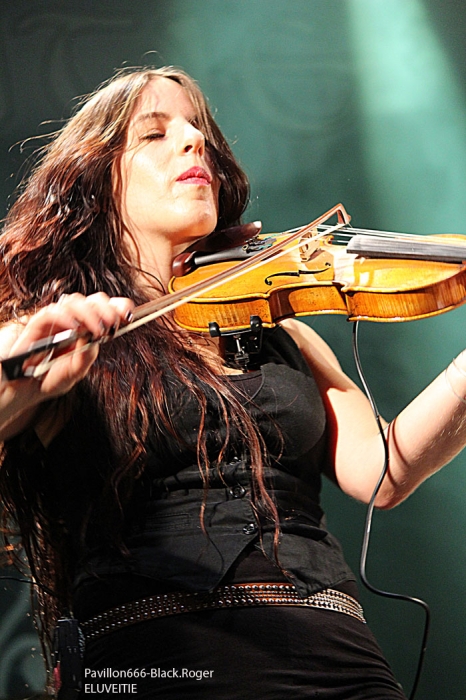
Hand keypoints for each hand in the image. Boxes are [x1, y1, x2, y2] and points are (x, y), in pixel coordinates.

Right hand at [4, 292, 134, 399]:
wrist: (25, 388)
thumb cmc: (51, 377)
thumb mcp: (75, 371)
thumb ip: (85, 357)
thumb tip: (95, 340)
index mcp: (88, 328)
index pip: (106, 308)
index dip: (119, 307)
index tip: (128, 316)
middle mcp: (74, 320)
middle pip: (93, 300)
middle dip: (107, 308)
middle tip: (112, 324)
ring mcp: (56, 320)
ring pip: (74, 301)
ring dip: (89, 313)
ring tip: (97, 330)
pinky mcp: (37, 324)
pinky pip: (51, 312)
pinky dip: (65, 317)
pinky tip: (74, 329)